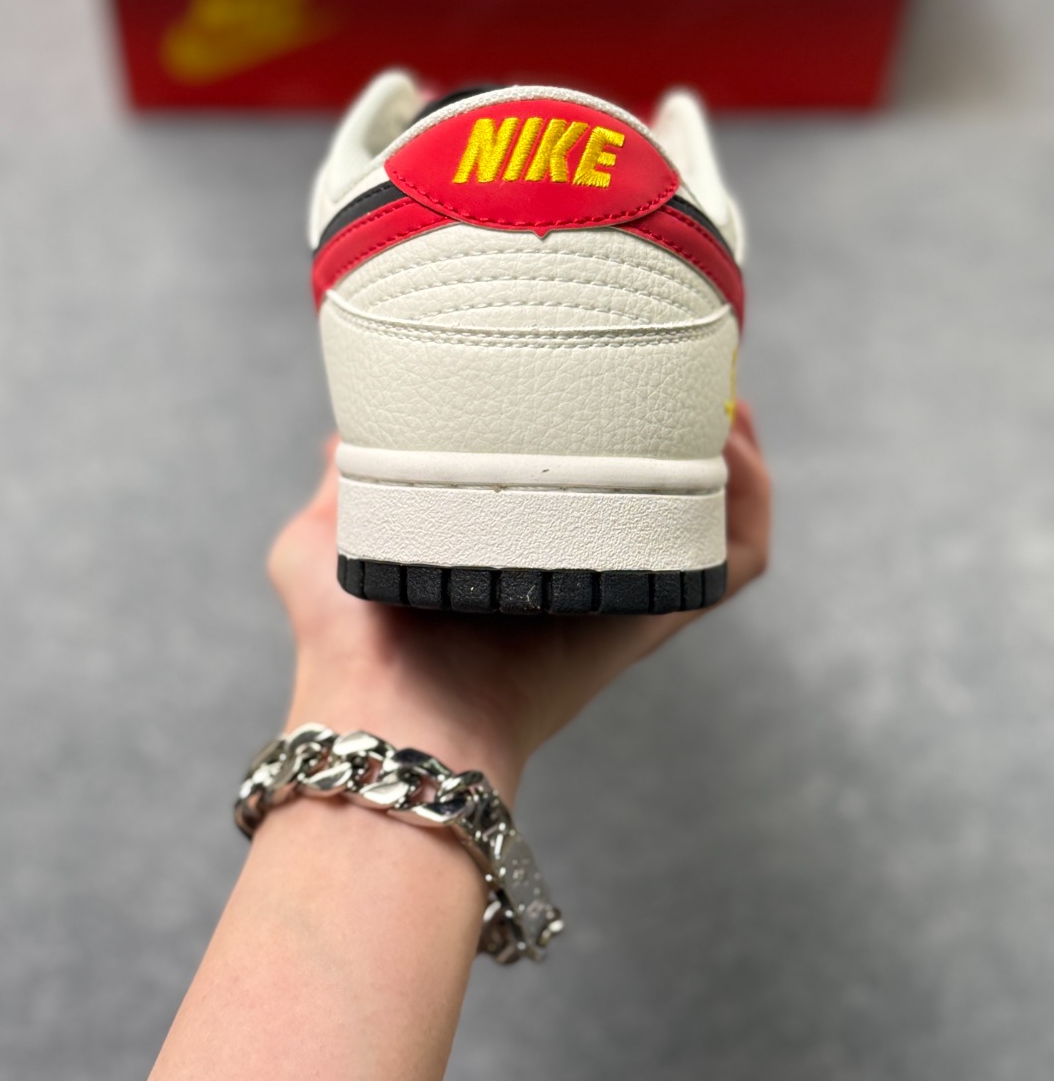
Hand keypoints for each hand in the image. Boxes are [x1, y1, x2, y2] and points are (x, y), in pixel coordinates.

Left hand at [268, 402, 770, 798]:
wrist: (385, 717)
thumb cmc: (349, 646)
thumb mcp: (329, 536)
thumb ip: (345, 477)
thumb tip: (346, 434)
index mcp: (520, 541)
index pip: (591, 473)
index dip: (618, 420)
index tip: (618, 363)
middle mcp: (583, 562)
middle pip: (669, 486)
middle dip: (690, 423)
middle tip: (686, 375)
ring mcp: (627, 588)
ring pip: (718, 515)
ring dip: (733, 452)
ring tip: (720, 405)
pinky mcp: (656, 613)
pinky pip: (737, 560)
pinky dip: (752, 503)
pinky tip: (732, 450)